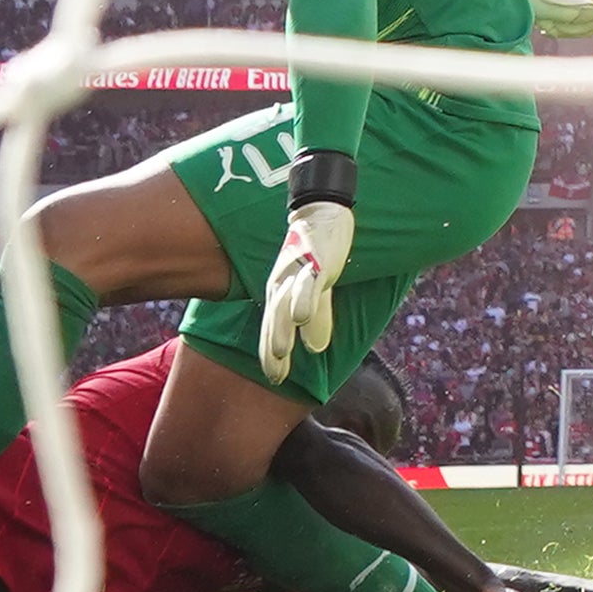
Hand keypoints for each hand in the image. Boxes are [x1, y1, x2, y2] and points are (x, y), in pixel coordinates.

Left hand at [259, 200, 354, 383]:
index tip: (276, 379)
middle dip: (273, 348)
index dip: (272, 353)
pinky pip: (308, 284)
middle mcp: (282, 283)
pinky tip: (302, 318)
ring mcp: (297, 272)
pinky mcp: (314, 261)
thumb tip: (317, 349)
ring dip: (282, 328)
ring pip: (285, 304)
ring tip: (282, 353)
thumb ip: (317, 317)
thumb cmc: (315, 254)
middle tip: (275, 375)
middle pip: (274, 320)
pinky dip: (304, 300)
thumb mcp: (315, 290)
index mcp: (280, 291)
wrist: (320, 213)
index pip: (272, 327)